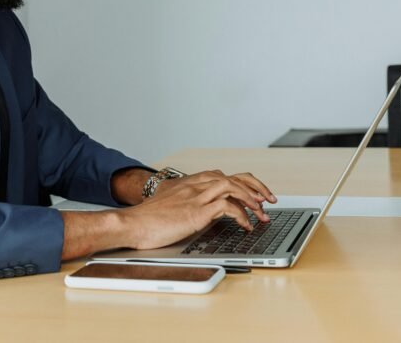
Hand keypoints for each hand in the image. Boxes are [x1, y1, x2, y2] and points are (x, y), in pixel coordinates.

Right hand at [121, 170, 277, 249]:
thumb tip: (203, 214)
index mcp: (191, 183)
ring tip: (261, 215)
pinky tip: (245, 225)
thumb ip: (188, 204)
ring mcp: (196, 197)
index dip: (245, 183)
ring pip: (233, 187)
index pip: (225, 175)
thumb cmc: (147, 219)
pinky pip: (227, 207)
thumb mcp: (171, 206)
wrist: (131, 223)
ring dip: (252, 200)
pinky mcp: (195, 212)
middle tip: (269, 201)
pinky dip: (241, 215)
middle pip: (234, 177)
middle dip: (256, 188)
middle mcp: (196, 185)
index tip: (257, 194)